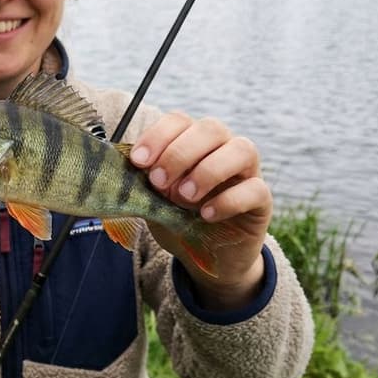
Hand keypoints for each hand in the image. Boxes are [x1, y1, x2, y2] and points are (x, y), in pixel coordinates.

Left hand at [129, 112, 271, 310]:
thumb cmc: (176, 217)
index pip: (179, 120)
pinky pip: (255, 189)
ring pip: (242, 149)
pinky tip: (206, 215)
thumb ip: (138, 181)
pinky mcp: (262, 199)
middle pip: (211, 128)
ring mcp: (247, 171)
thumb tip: (115, 167)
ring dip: (207, 171)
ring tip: (183, 197)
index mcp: (193, 141)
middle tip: (158, 182)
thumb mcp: (151, 199)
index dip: (158, 135)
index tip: (137, 161)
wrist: (209, 256)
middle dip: (180, 152)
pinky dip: (228, 200)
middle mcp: (223, 148)